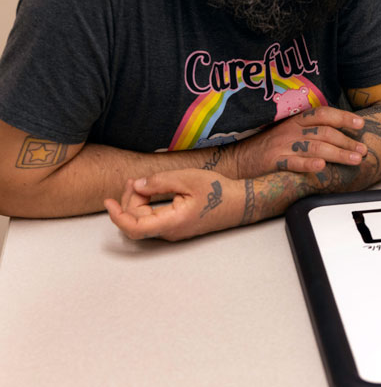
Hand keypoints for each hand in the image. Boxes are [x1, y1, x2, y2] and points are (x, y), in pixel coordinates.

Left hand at [104, 169, 242, 240]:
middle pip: (136, 222)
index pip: (134, 227)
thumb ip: (159, 182)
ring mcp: (173, 231)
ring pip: (143, 221)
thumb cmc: (218, 191)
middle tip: (133, 180)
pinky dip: (146, 206)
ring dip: (136, 203)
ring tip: (138, 183)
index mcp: (172, 222)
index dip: (117, 216)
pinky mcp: (176, 226)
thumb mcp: (188, 179)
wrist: (240, 203)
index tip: (108, 201)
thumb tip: (136, 185)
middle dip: (128, 201)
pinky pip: (153, 219)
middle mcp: (170, 232)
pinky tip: (149, 191)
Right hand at [231, 106, 368, 177]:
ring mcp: (282, 145)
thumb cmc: (267, 147)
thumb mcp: (288, 132)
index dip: (343, 117)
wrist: (236, 160)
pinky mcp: (273, 161)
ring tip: (354, 160)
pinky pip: (293, 162)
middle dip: (347, 141)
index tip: (361, 125)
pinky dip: (308, 163)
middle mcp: (291, 130)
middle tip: (363, 150)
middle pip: (324, 132)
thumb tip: (340, 134)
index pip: (323, 114)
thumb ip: (310, 130)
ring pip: (315, 146)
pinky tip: (321, 166)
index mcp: (296, 120)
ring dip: (338, 153)